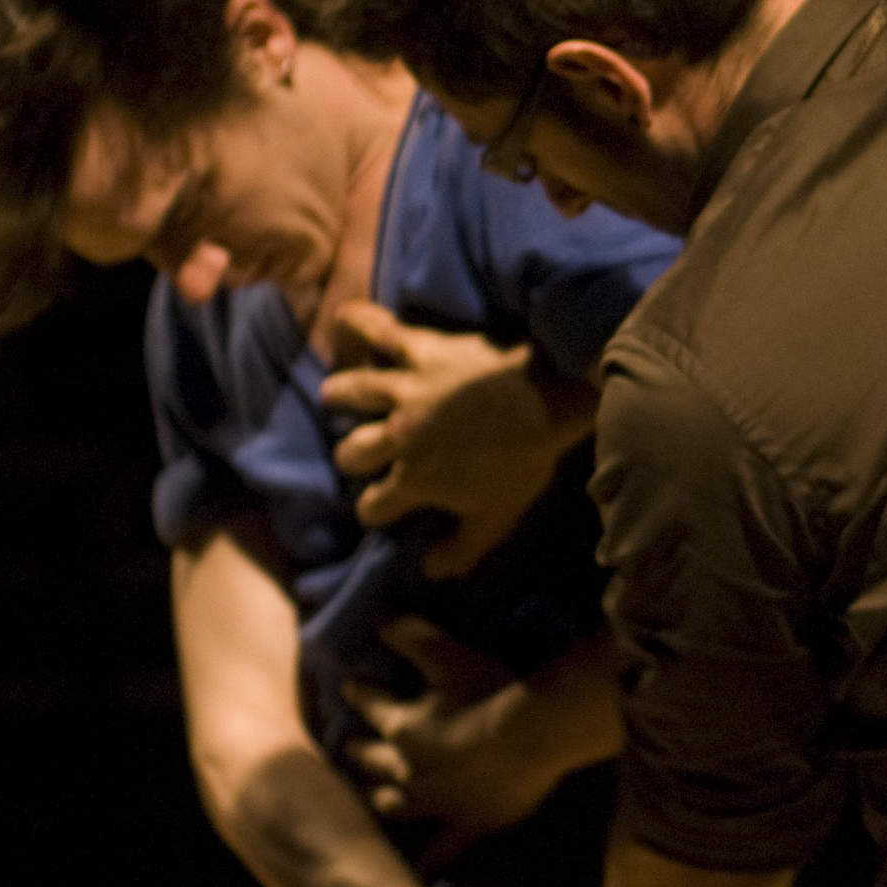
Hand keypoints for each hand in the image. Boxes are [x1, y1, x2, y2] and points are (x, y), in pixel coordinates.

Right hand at [320, 301, 587, 577]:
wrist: (550, 399)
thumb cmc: (526, 458)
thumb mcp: (498, 515)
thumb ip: (462, 547)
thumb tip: (430, 569)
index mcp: (416, 478)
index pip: (375, 505)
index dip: (376, 509)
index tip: (381, 506)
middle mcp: (399, 436)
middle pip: (352, 450)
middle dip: (352, 455)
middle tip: (360, 450)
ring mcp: (407, 390)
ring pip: (352, 391)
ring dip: (341, 394)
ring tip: (336, 394)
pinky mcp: (422, 351)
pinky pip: (382, 331)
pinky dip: (362, 322)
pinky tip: (346, 317)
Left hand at [342, 619, 566, 857]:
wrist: (532, 738)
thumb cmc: (490, 691)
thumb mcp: (448, 651)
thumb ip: (410, 633)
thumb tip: (379, 617)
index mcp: (400, 725)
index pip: (368, 704)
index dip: (358, 692)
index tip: (349, 686)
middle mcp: (407, 768)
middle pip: (372, 760)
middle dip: (359, 752)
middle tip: (349, 748)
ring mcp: (435, 802)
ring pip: (394, 805)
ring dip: (382, 799)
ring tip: (377, 797)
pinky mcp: (467, 824)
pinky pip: (440, 851)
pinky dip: (425, 861)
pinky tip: (417, 874)